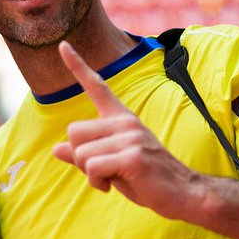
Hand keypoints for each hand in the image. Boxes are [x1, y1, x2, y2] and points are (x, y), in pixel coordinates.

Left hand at [51, 42, 201, 219]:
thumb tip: (55, 149)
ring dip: (89, 173)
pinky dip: (96, 182)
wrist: (183, 193)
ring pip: (81, 153)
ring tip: (112, 178)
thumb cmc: (146, 179)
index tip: (62, 44)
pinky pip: (92, 168)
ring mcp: (130, 137)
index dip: (77, 65)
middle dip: (80, 157)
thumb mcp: (112, 165)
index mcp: (121, 118)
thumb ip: (85, 155)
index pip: (96, 86)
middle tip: (103, 170)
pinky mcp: (132, 156)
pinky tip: (112, 185)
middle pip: (74, 132)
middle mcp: (125, 121)